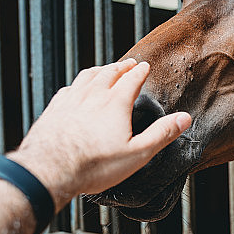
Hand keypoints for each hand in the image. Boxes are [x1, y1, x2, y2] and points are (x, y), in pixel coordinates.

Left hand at [7, 59, 190, 209]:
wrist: (49, 170)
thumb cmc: (94, 165)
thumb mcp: (137, 154)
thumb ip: (161, 134)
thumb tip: (184, 119)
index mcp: (115, 103)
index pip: (131, 79)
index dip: (140, 71)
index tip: (144, 66)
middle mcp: (92, 95)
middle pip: (109, 73)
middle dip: (121, 66)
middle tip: (128, 63)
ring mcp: (71, 100)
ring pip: (87, 76)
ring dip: (99, 69)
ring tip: (105, 68)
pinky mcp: (54, 109)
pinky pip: (68, 88)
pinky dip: (78, 83)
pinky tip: (77, 88)